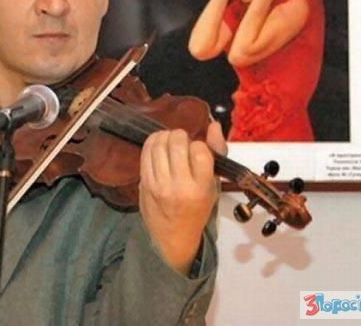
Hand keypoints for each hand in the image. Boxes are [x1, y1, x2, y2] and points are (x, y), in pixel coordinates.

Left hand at [138, 121, 225, 274]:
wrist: (172, 236)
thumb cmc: (197, 208)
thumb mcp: (214, 185)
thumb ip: (217, 154)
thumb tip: (214, 125)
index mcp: (201, 188)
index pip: (200, 150)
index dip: (199, 144)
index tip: (198, 150)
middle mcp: (179, 186)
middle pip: (177, 143)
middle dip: (181, 135)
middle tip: (183, 142)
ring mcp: (158, 184)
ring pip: (158, 144)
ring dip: (165, 136)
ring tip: (170, 141)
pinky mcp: (143, 182)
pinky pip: (145, 151)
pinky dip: (152, 142)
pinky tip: (158, 145)